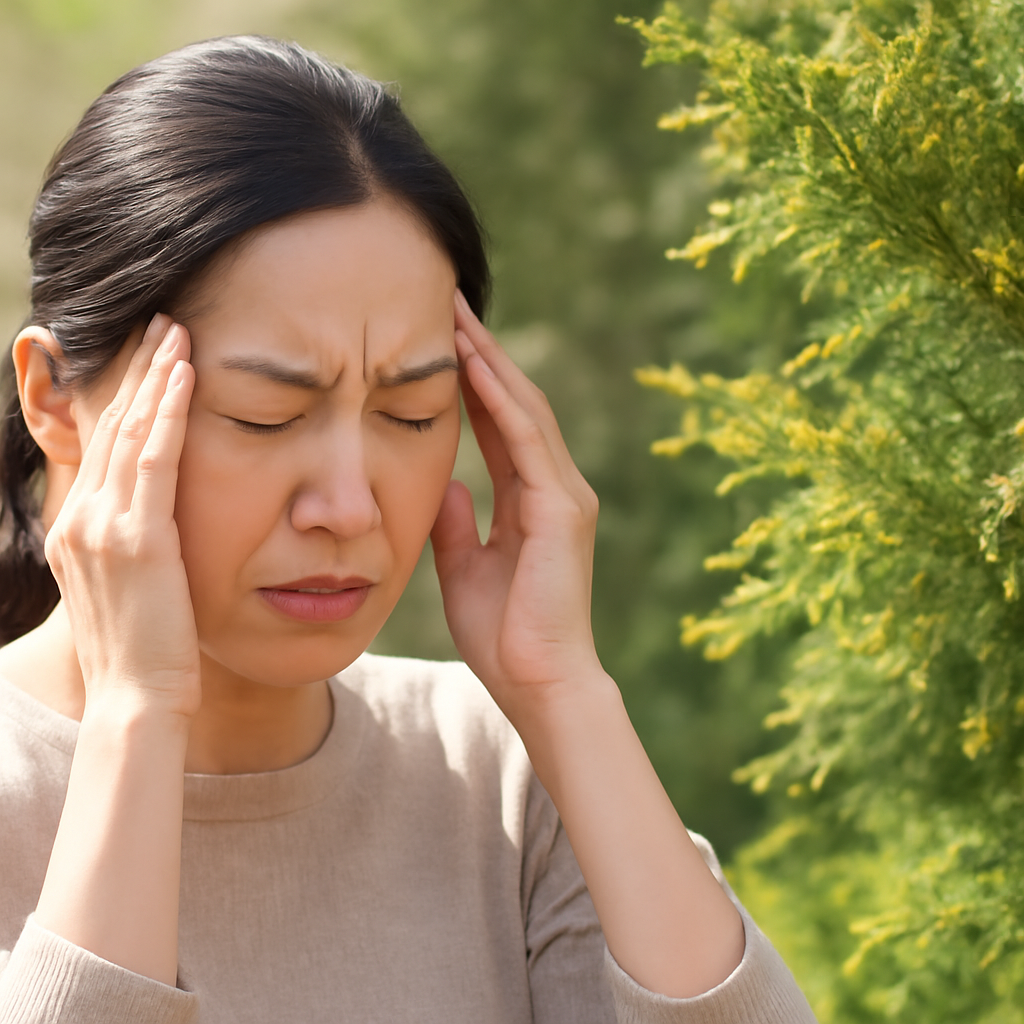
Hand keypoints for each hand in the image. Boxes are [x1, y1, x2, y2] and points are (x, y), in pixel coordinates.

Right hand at [44, 314, 199, 719]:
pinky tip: (185, 374)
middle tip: (160, 324)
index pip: (102, 445)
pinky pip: (155, 459)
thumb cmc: (146, 651)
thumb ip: (136, 544)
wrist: (137, 700)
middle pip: (110, 426)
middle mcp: (81, 519)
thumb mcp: (131, 587)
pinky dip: (168, 412)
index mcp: (78, 529)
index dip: (125, 396)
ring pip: (130, 431)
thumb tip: (159, 522)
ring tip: (175, 332)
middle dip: (136, 372)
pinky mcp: (138, 538)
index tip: (147, 358)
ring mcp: (104, 526)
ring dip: (154, 377)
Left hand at [431, 291, 603, 724]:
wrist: (539, 685)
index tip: (438, 340)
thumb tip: (445, 484)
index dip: (470, 380)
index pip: (499, 425)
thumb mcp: (465, 568)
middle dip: (481, 352)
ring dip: (490, 359)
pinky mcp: (562, 509)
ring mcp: (564, 495)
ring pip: (525, 409)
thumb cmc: (505, 637)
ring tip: (456, 312)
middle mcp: (554, 487)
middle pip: (514, 403)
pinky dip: (500, 398)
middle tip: (447, 302)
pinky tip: (474, 362)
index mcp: (531, 501)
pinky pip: (526, 440)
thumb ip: (458, 523)